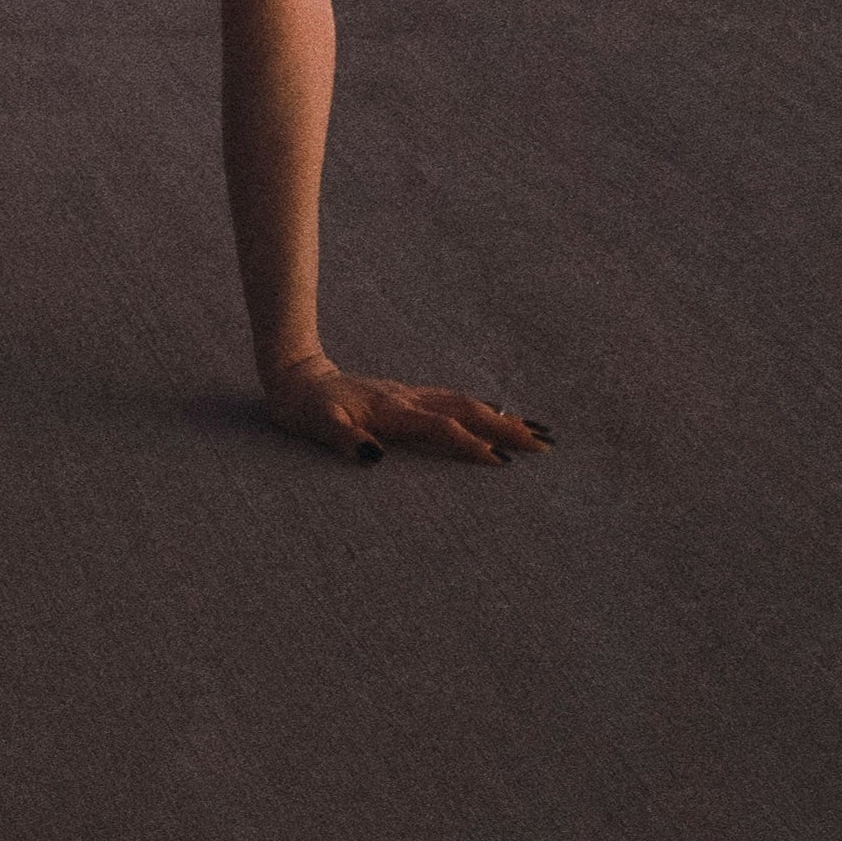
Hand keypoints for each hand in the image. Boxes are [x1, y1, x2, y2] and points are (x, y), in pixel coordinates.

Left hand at [264, 355, 554, 466]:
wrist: (297, 378)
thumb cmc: (307, 409)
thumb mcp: (318, 426)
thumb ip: (344, 440)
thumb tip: (374, 457)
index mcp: (393, 411)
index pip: (441, 429)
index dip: (471, 445)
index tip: (503, 463)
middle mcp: (409, 400)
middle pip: (468, 411)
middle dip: (507, 428)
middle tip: (545, 443)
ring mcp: (411, 395)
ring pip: (467, 403)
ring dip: (501, 417)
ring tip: (535, 430)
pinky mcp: (408, 396)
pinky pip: (455, 401)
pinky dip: (482, 408)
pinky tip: (495, 415)